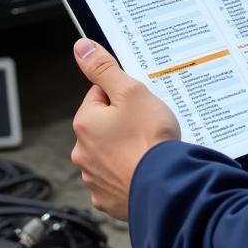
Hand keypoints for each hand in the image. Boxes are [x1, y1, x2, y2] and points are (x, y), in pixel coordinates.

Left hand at [71, 38, 180, 220]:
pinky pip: (117, 178)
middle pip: (104, 124)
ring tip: (149, 150)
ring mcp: (94, 178)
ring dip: (126, 149)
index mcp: (85, 122)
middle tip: (148, 126)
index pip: (100, 94)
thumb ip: (104, 68)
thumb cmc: (150, 140)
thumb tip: (81, 48)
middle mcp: (82, 152)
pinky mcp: (108, 199)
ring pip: (111, 151)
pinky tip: (145, 170)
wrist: (166, 188)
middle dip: (124, 122)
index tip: (140, 105)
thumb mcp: (130, 91)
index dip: (123, 96)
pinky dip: (129, 173)